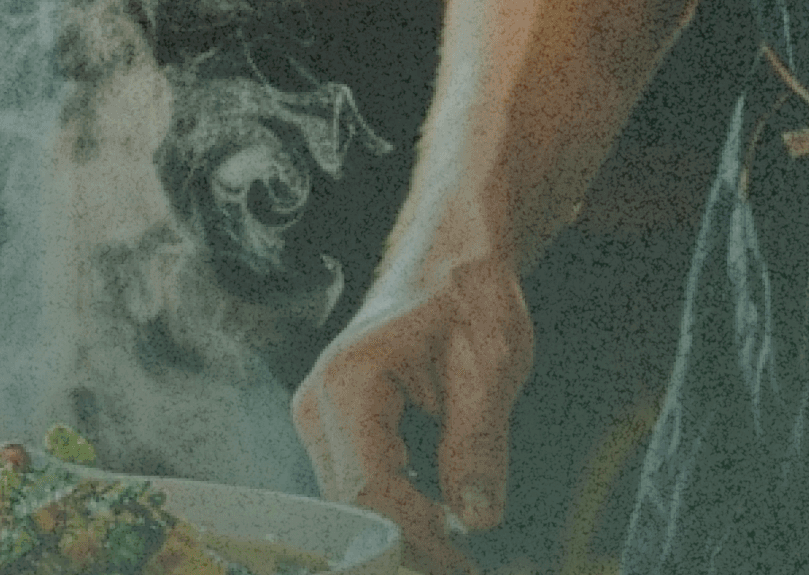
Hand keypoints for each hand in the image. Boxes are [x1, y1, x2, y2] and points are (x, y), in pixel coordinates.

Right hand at [292, 257, 533, 574]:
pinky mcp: (332, 430)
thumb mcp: (491, 365)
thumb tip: (475, 519)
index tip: (461, 564)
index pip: (371, 486)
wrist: (449, 264)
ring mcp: (318, 418)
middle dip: (405, 546)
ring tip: (455, 558)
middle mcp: (317, 403)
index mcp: (349, 382)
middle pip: (352, 504)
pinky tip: (436, 529)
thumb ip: (479, 442)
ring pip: (351, 503)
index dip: (415, 536)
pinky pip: (357, 488)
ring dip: (400, 535)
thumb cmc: (467, 299)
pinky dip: (395, 515)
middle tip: (462, 568)